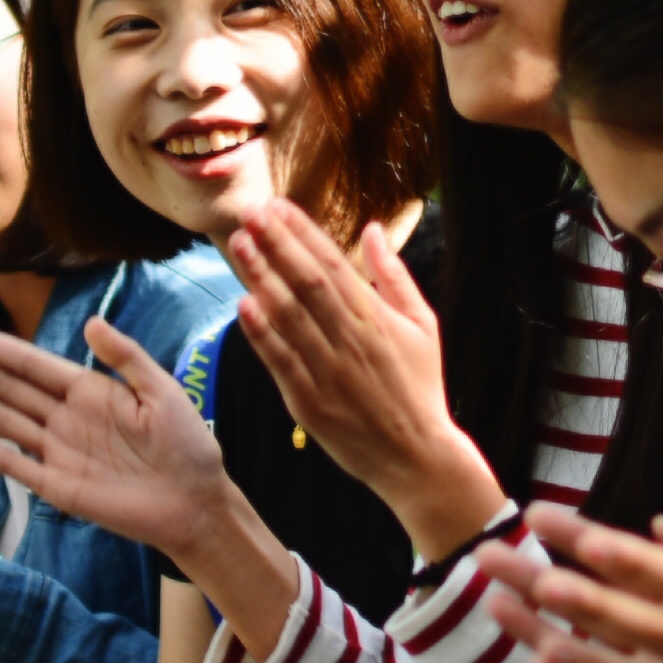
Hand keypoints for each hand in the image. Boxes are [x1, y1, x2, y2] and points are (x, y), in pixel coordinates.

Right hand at [0, 318, 236, 563]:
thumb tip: (89, 322)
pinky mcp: (55, 487)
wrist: (196, 503)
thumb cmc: (187, 445)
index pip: (30, 364)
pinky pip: (9, 464)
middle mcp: (64, 417)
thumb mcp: (161, 390)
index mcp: (88, 390)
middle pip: (5, 387)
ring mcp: (56, 451)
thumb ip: (125, 356)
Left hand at [223, 210, 504, 554]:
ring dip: (261, 277)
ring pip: (289, 316)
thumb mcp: (423, 325)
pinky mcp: (309, 402)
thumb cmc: (420, 387)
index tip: (278, 206)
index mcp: (376, 318)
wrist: (417, 456)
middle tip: (250, 212)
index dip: (303, 233)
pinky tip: (243, 305)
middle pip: (307, 282)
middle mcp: (350, 339)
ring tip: (240, 244)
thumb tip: (372, 230)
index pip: (333, 264)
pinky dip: (261, 334)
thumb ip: (394, 276)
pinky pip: (281, 361)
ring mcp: (328, 371)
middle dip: (277, 244)